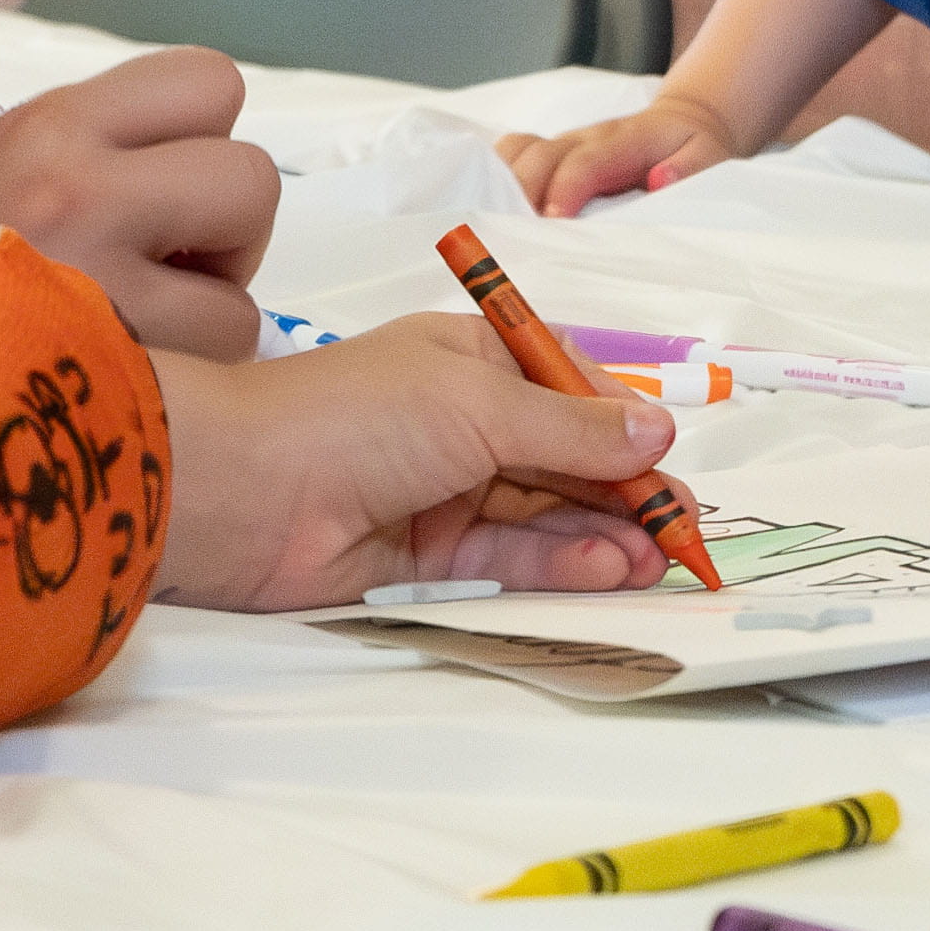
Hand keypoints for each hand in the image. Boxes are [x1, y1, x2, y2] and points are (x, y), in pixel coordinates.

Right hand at [0, 49, 278, 357]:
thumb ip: (100, 150)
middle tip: (171, 263)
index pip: (210, 82)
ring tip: (141, 326)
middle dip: (227, 228)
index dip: (206, 136)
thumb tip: (201, 170)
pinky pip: (212, 363)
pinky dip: (194, 372)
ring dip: (207, 314)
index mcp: (49, 127)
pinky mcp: (108, 371)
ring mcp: (95, 288)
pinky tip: (130, 371)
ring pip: (241, 291)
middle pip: (252, 177)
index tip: (166, 182)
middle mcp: (75, 190)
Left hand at [147, 317, 697, 613]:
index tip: (677, 469)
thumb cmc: (355, 416)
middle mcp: (465, 424)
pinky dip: (561, 564)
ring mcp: (446, 492)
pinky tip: (608, 568)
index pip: (573, 394)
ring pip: (546, 515)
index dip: (629, 432)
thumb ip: (573, 430)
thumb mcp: (479, 404)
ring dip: (604, 534)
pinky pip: (509, 559)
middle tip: (684, 532)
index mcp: (474, 362)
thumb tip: (658, 432)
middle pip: (568, 460)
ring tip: (659, 559)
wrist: (245, 492)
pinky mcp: (427, 557)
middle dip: (628, 493)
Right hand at [494, 92, 747, 217]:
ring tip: (495, 226)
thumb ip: (689, 167)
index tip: (551, 220)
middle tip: (514, 236)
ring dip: (502, 184)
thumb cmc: (693, 148)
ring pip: (518, 150)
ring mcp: (563, 144)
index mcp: (623, 141)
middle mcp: (585, 138)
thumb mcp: (708, 156)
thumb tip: (660, 180)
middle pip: (540, 154)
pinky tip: (493, 209)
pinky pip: (513, 154)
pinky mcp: (551, 154)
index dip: (565, 188)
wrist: (683, 123)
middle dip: (522, 192)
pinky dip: (497, 177)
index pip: (586, 161)